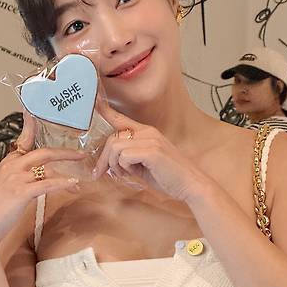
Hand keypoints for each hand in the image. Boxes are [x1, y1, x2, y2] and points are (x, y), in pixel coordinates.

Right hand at [0, 112, 84, 247]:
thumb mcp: (7, 186)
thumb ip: (22, 177)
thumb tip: (41, 176)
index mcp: (9, 162)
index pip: (24, 139)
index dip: (31, 124)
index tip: (37, 111)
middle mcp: (12, 166)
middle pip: (43, 152)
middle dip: (64, 151)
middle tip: (80, 153)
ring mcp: (16, 178)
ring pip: (47, 164)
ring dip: (67, 165)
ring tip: (81, 167)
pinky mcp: (21, 192)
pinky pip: (47, 184)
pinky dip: (63, 183)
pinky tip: (73, 184)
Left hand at [92, 105, 208, 201]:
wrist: (191, 185)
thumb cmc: (168, 177)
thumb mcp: (144, 164)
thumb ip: (128, 158)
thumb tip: (109, 162)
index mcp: (146, 132)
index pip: (121, 119)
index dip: (106, 111)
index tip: (95, 102)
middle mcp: (148, 132)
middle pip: (112, 139)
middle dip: (104, 159)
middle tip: (103, 173)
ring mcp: (150, 140)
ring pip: (115, 148)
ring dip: (114, 165)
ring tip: (125, 174)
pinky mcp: (152, 151)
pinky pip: (124, 156)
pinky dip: (124, 168)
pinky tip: (135, 173)